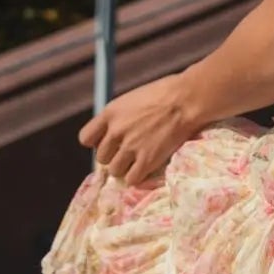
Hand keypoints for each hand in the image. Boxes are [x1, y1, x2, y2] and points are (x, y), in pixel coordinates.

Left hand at [80, 75, 202, 186]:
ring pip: (114, 170)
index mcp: (110, 113)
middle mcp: (116, 131)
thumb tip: (114, 133)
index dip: (97, 142)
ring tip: (138, 161)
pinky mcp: (147, 160)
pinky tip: (146, 168)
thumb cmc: (165, 93)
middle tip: (129, 152)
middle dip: (114, 156)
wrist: (187, 100)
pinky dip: (138, 177)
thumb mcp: (132, 99)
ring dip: (125, 168)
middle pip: (101, 157)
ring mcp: (131, 147)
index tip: (110, 142)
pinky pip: (132, 179)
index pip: (86, 138)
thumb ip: (119, 117)